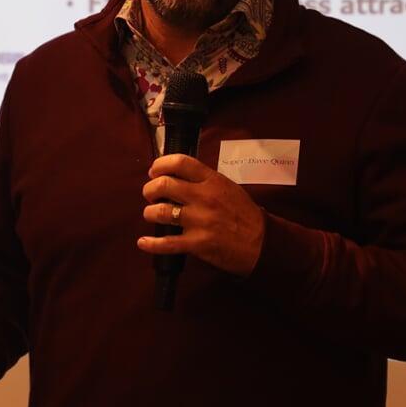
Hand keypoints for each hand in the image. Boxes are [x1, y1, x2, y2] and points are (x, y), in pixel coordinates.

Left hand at [138, 153, 265, 275]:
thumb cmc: (244, 214)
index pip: (180, 162)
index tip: (154, 172)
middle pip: (164, 185)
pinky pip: (167, 243)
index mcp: (212, 181)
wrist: (262, 244)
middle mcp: (204, 197)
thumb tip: (177, 176)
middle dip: (150, 189)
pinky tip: (143, 243)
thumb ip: (205, 181)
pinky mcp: (197, 244)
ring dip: (150, 213)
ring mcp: (199, 221)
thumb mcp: (228, 187)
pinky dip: (151, 244)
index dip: (160, 164)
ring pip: (161, 212)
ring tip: (151, 215)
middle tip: (150, 195)